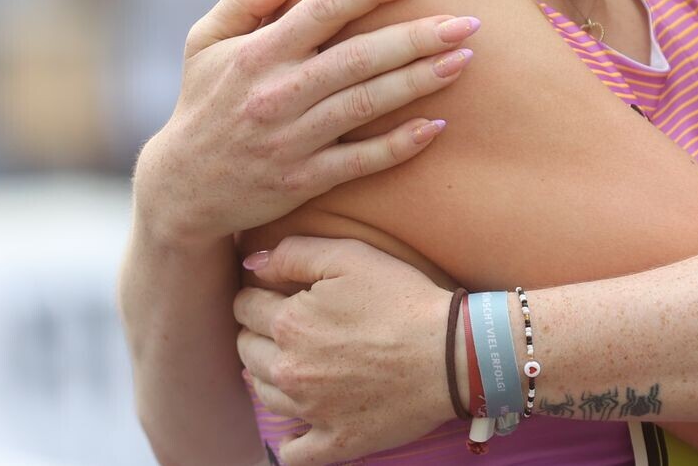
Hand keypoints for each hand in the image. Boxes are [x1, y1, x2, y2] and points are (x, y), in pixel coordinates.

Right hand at [132, 0, 480, 244]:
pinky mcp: (302, 182)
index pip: (325, 8)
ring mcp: (291, 141)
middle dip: (419, 35)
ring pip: (367, 104)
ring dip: (420, 81)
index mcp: (257, 53)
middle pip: (360, 57)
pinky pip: (361, 162)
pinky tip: (436, 126)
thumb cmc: (202, 102)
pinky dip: (399, 145)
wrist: (181, 190)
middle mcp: (276, 93)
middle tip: (468, 20)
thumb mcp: (203, 43)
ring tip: (465, 59)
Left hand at [236, 237, 454, 465]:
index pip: (245, 306)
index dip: (257, 295)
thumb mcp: (352, 257)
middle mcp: (288, 370)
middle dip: (258, 333)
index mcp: (288, 323)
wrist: (453, 354)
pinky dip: (291, 441)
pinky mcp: (333, 441)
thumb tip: (253, 264)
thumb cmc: (405, 300)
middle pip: (247, 350)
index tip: (275, 294)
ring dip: (268, 376)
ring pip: (262, 394)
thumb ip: (295, 253)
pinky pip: (293, 453)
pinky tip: (300, 424)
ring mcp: (309, 411)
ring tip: (296, 363)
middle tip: (289, 327)